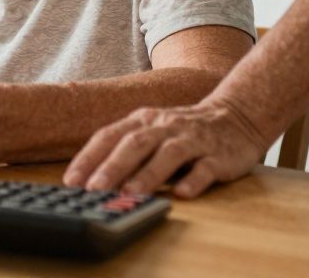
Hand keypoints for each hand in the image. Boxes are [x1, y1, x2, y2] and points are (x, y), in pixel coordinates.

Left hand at [63, 99, 268, 198]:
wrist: (237, 117)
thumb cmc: (182, 131)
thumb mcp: (151, 132)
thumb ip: (125, 152)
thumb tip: (90, 182)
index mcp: (143, 120)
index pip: (109, 135)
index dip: (89, 158)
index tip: (71, 181)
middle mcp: (165, 126)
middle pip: (135, 143)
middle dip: (113, 166)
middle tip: (94, 189)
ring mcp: (193, 140)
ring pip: (169, 154)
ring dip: (148, 174)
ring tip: (130, 193)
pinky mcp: (219, 156)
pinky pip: (206, 167)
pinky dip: (193, 180)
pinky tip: (181, 193)